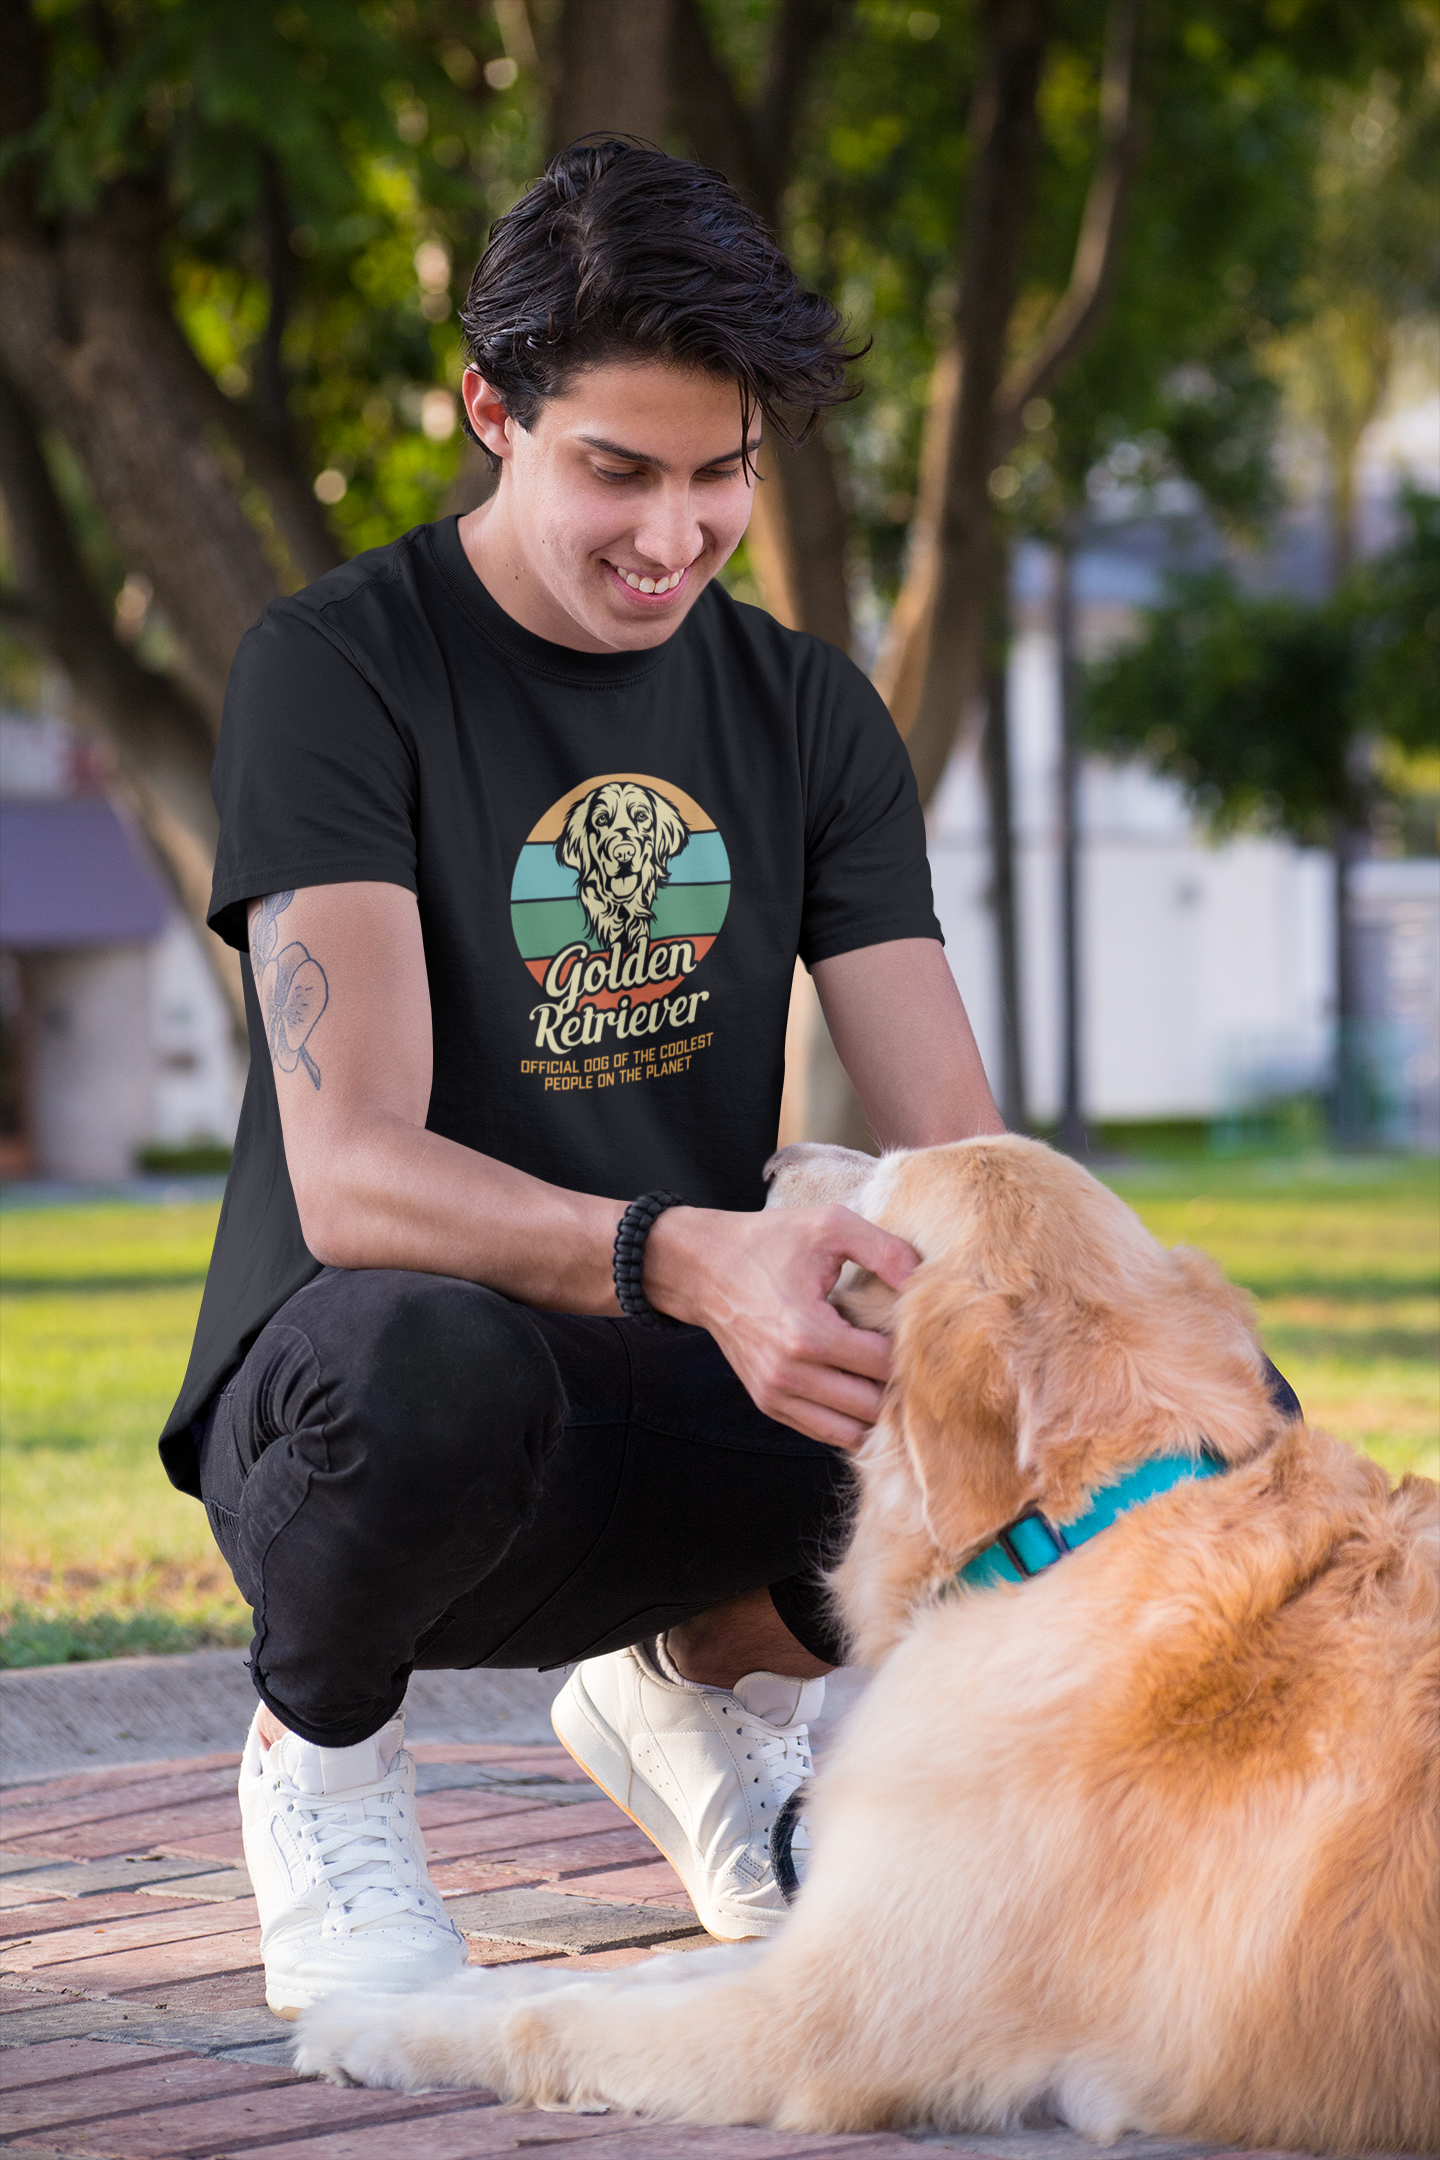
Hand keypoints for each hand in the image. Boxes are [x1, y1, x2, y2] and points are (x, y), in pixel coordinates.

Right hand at [644, 1205, 917, 1449]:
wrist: (703, 1267)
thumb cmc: (769, 1241)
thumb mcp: (830, 1226)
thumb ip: (887, 1251)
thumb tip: (929, 1285)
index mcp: (807, 1333)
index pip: (884, 1365)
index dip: (914, 1350)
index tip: (923, 1331)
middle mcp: (789, 1374)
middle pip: (873, 1407)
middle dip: (901, 1387)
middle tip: (917, 1359)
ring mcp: (776, 1395)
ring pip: (852, 1432)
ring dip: (878, 1412)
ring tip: (892, 1378)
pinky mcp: (769, 1403)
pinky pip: (825, 1433)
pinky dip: (851, 1421)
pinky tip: (864, 1390)